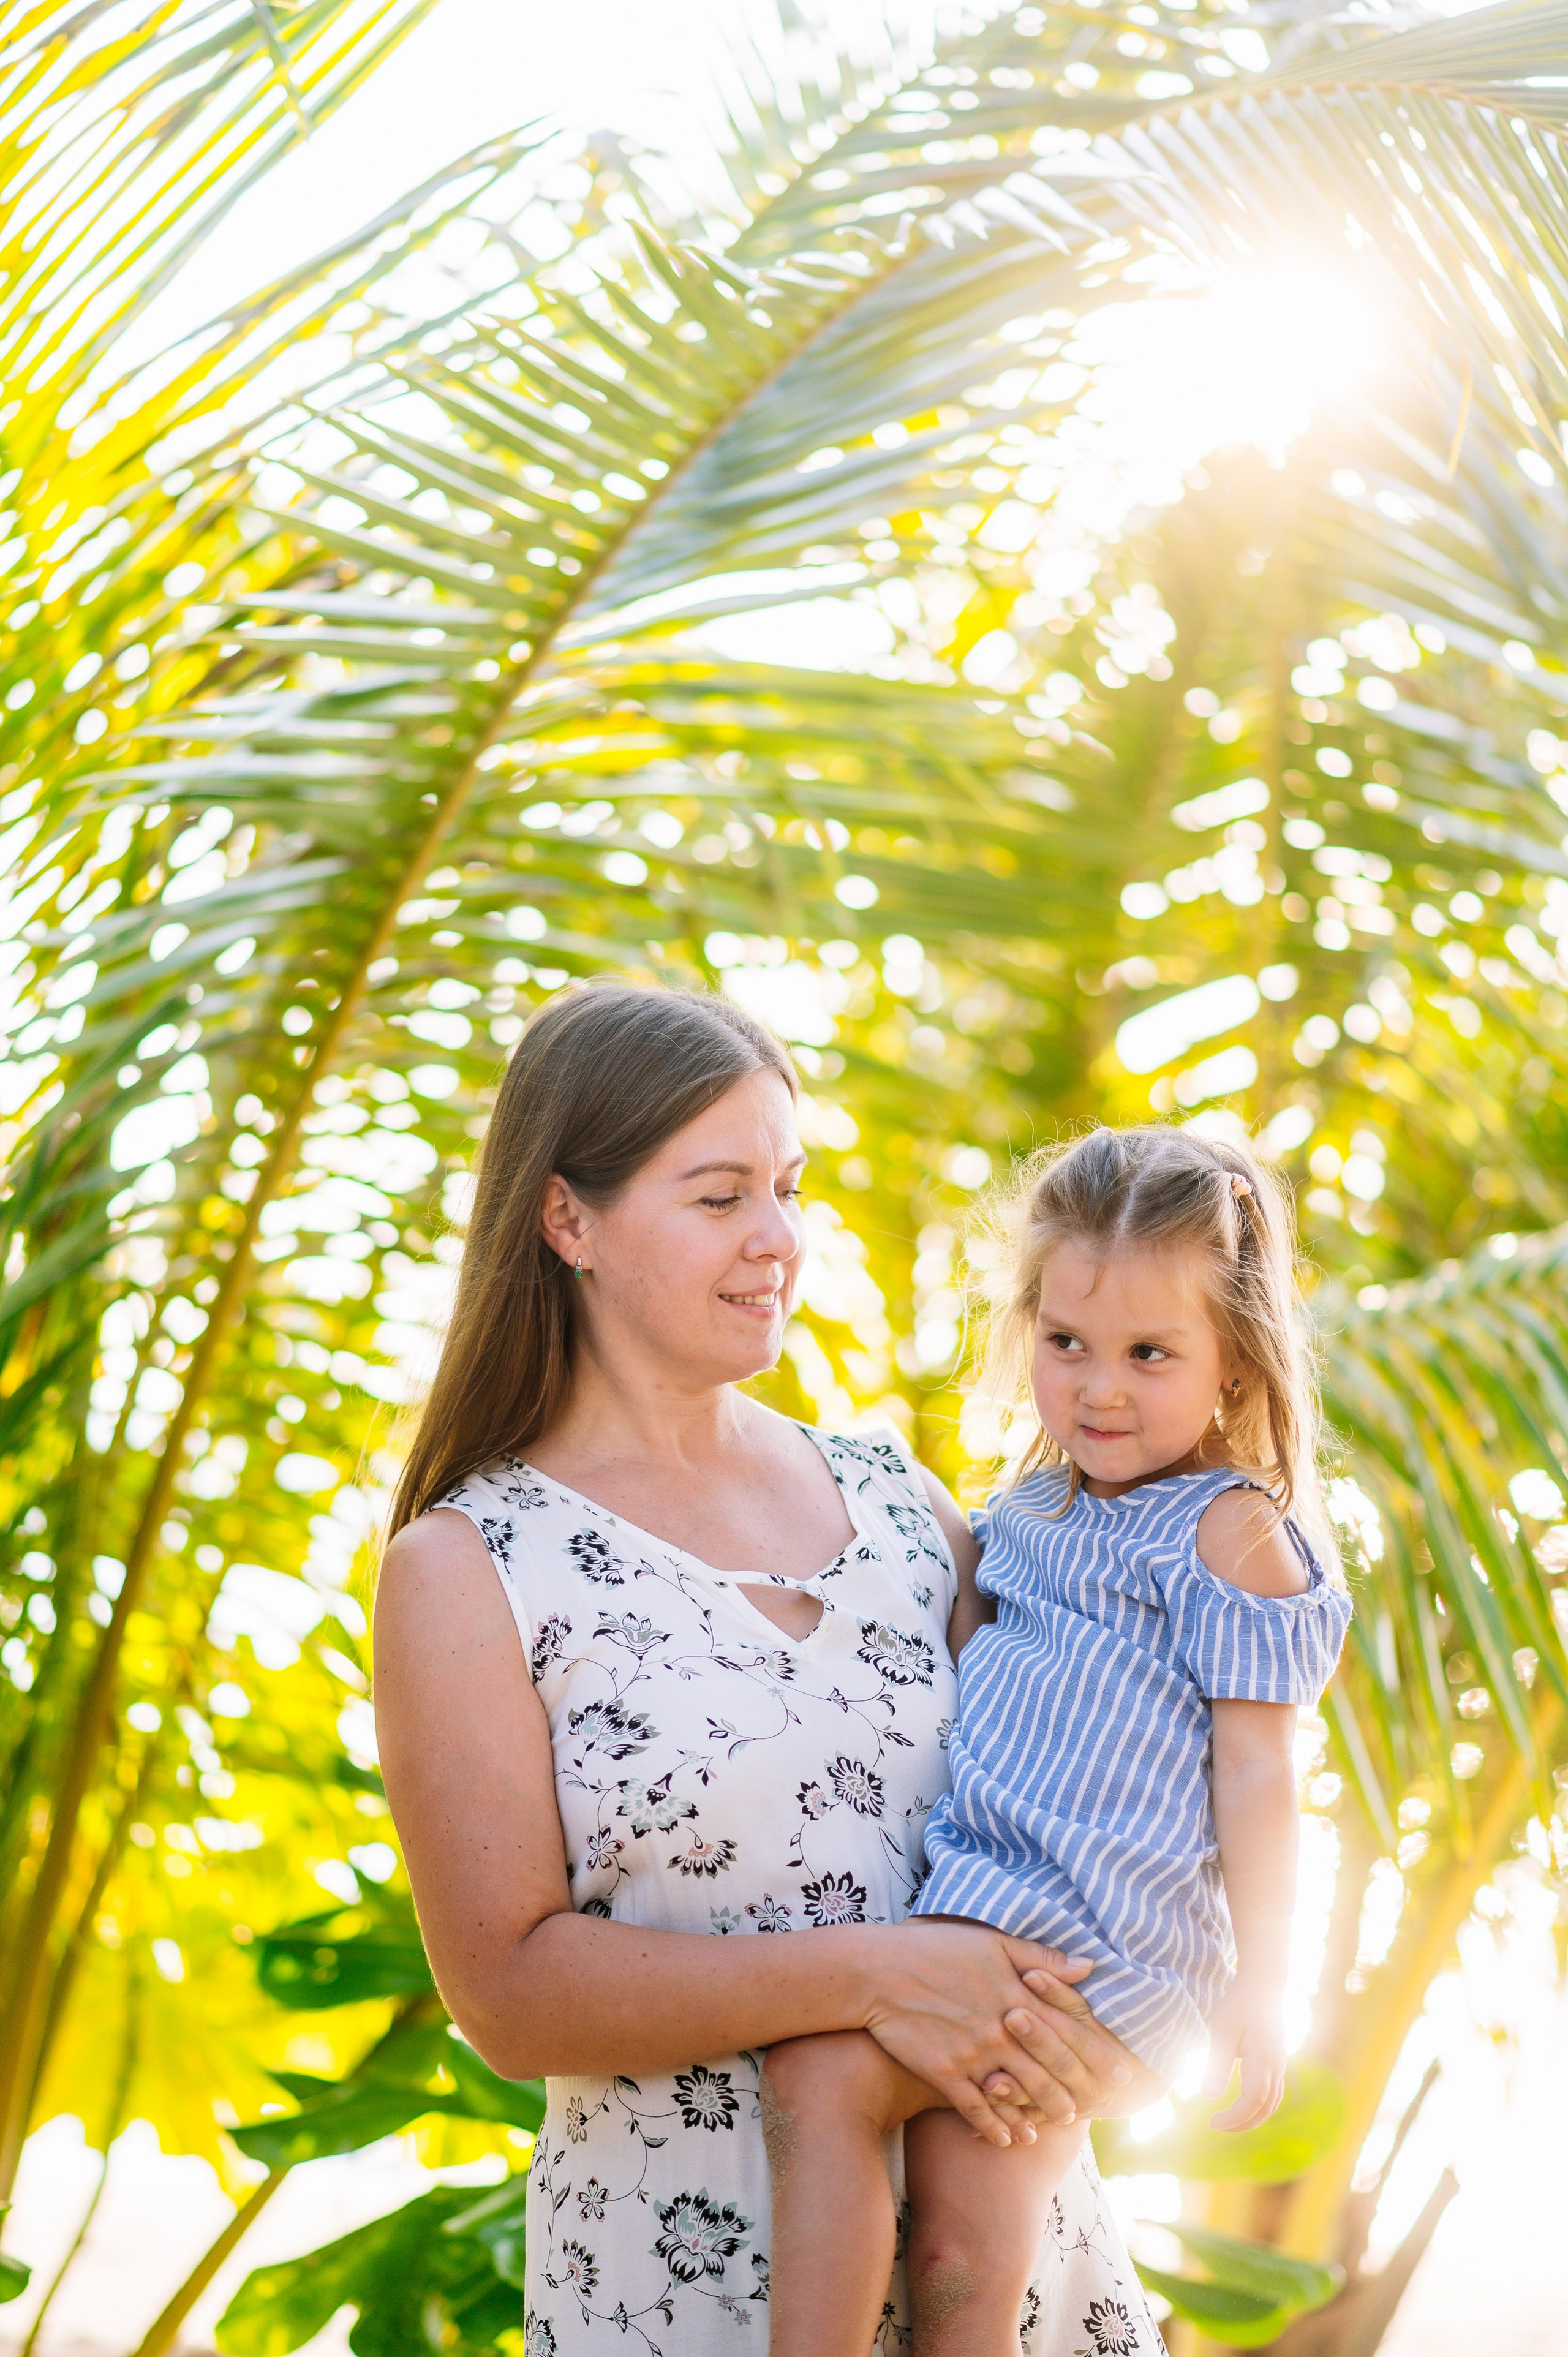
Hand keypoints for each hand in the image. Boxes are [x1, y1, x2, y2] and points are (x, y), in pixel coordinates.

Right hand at [859, 1925, 1127, 2147]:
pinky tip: (1010, 2139)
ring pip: (1019, 2092)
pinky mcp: (944, 2072)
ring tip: (1060, 2124)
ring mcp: (972, 2052)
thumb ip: (1042, 1956)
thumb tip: (1088, 1966)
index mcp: (1016, 1993)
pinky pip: (977, 2109)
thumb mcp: (992, 1942)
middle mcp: (1000, 2026)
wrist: (876, 1971)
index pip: (1068, 2029)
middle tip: (1094, 2106)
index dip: (1098, 2053)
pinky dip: (997, 2126)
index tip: (1121, 2072)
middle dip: (1076, 2090)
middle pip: (1049, 2067)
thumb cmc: (935, 1949)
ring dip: (1042, 2111)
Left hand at [1203, 1978, 1285, 2129]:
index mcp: (1263, 2061)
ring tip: (1228, 2121)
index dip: (1234, 2118)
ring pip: (1272, 2103)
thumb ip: (1217, 2064)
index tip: (1213, 2122)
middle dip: (1242, 2123)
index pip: (1252, 2102)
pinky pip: (1273, 2093)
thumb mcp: (1223, 2031)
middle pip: (1265, 2108)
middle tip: (1217, 2125)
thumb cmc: (1240, 2005)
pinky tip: (1243, 2105)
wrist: (1263, 1986)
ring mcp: (1279, 2065)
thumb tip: (1208, 2096)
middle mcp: (1276, 2067)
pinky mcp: (1277, 2062)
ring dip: (1252, 2117)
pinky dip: (1260, 2106)